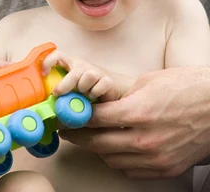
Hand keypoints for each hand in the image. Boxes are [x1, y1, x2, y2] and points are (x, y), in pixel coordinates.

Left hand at [41, 50, 118, 100]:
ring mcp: (95, 72)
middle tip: (59, 94)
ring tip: (84, 95)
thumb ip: (61, 100)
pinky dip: (96, 92)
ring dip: (84, 88)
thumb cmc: (85, 93)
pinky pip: (102, 84)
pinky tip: (94, 96)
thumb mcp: (69, 94)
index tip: (43, 74)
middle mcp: (81, 66)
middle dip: (65, 84)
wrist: (110, 91)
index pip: (57, 56)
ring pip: (88, 75)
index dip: (49, 61)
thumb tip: (51, 116)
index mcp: (69, 66)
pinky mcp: (107, 79)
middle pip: (73, 70)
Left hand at [59, 66, 209, 177]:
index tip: (66, 116)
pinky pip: (132, 170)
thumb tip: (102, 103)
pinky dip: (120, 160)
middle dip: (79, 136)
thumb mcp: (148, 82)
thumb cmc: (186, 87)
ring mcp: (156, 157)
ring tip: (91, 138)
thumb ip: (122, 96)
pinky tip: (116, 149)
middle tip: (68, 130)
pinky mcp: (167, 168)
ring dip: (99, 149)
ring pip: (113, 160)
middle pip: (99, 143)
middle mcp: (145, 139)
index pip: (95, 120)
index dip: (75, 118)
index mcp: (137, 112)